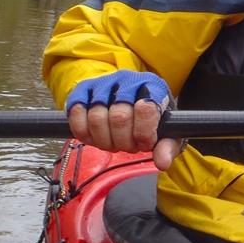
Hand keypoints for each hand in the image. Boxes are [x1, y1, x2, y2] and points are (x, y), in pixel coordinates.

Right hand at [64, 70, 181, 169]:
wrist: (131, 99)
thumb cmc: (150, 118)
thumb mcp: (166, 131)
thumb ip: (167, 146)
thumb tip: (162, 163)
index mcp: (153, 86)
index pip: (146, 109)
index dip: (143, 134)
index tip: (145, 144)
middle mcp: (127, 80)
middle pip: (119, 118)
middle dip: (123, 142)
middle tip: (128, 147)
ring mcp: (104, 83)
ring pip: (96, 118)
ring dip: (104, 141)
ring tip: (113, 143)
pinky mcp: (83, 90)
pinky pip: (76, 113)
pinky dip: (83, 133)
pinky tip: (95, 138)